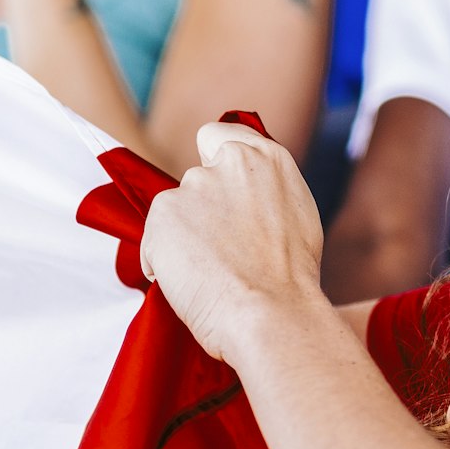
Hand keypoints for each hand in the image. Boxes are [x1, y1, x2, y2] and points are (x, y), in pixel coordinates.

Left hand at [140, 122, 325, 364]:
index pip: (216, 135)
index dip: (210, 160)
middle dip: (201, 210)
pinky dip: (163, 261)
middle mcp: (229, 162)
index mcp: (266, 157)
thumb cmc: (290, 277)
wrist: (271, 312)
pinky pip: (153, 240)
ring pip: (175, 212)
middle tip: (221, 249)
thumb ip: (265, 190)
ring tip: (210, 273)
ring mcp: (194, 186)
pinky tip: (192, 283)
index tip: (216, 186)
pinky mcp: (163, 213)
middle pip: (195, 180)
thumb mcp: (296, 213)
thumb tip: (247, 195)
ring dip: (184, 236)